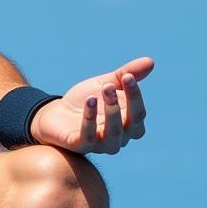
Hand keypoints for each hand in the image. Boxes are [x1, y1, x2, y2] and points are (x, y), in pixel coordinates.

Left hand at [29, 56, 151, 154]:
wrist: (56, 114)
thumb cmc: (87, 101)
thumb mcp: (106, 84)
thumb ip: (126, 75)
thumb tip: (150, 61)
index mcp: (129, 124)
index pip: (139, 114)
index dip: (135, 96)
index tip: (128, 76)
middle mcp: (119, 138)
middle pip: (130, 126)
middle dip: (121, 104)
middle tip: (109, 86)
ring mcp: (100, 145)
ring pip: (113, 134)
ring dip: (110, 112)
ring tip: (100, 92)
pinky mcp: (81, 146)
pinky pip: (89, 136)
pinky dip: (90, 120)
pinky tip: (89, 101)